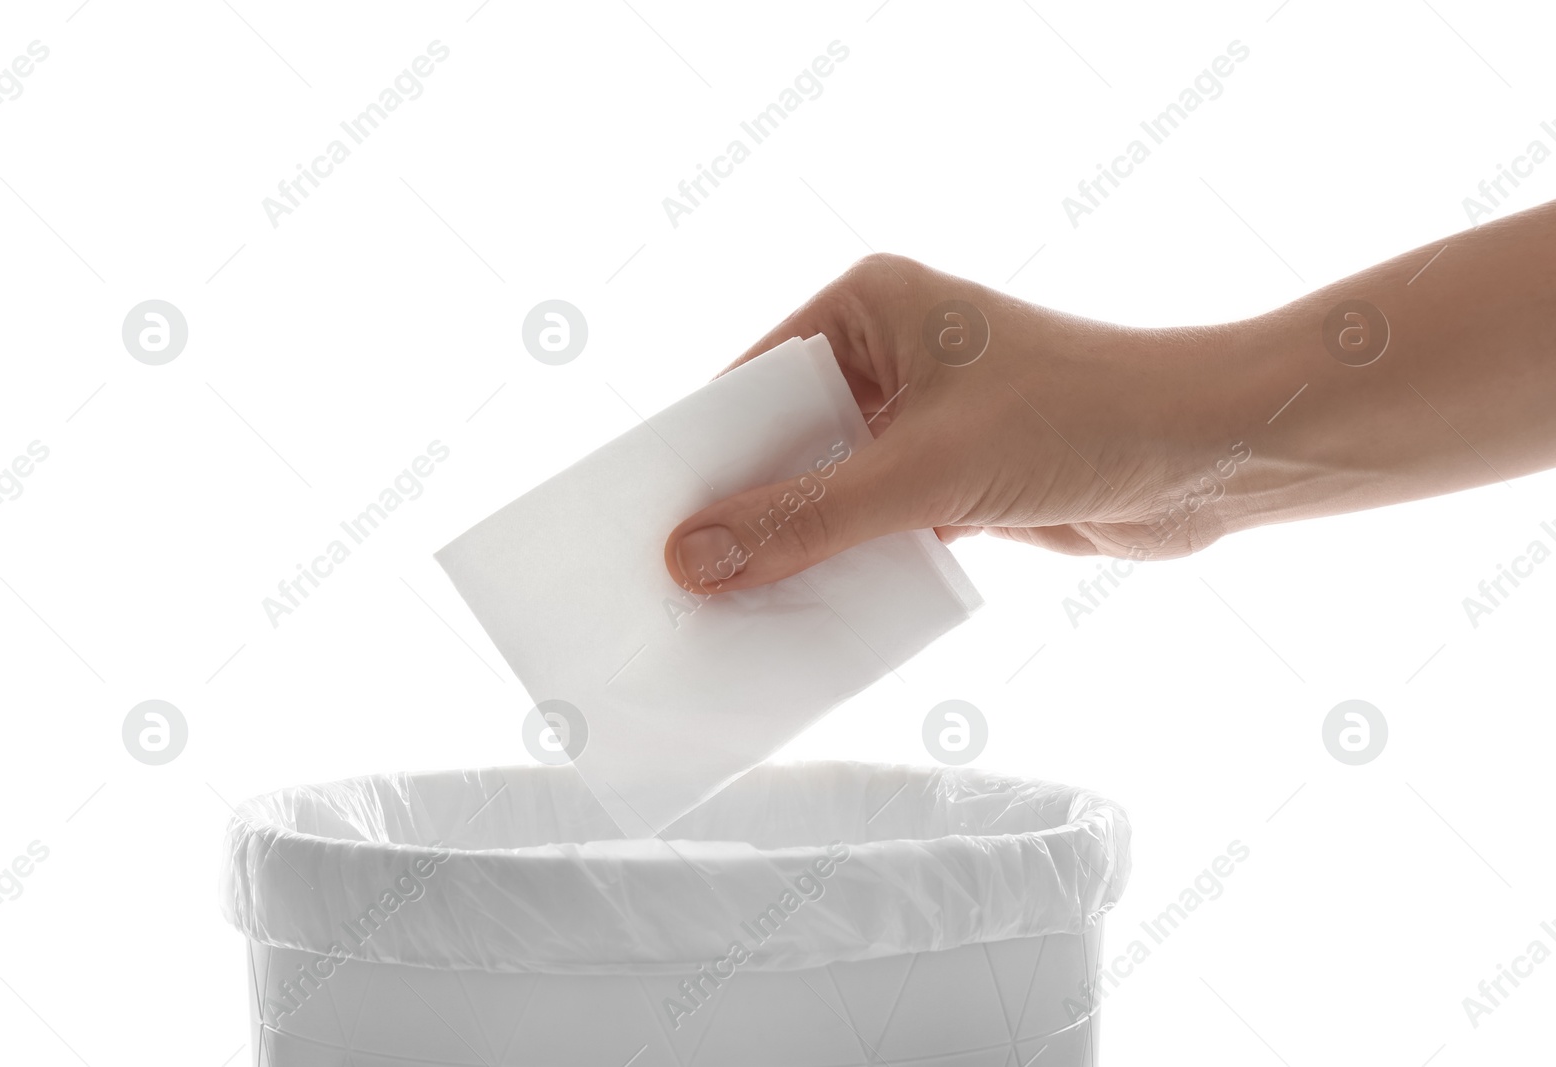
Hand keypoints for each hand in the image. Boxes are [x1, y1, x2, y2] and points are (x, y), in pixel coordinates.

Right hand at [663, 254, 1238, 592]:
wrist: (1212, 457)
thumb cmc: (1083, 419)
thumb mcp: (925, 472)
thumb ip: (807, 518)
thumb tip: (695, 557)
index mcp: (870, 306)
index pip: (754, 382)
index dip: (700, 455)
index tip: (646, 523)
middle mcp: (890, 353)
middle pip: (784, 440)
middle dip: (742, 508)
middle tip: (674, 582)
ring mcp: (922, 418)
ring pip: (828, 489)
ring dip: (792, 546)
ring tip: (723, 611)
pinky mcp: (953, 477)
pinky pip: (872, 524)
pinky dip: (844, 565)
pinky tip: (801, 613)